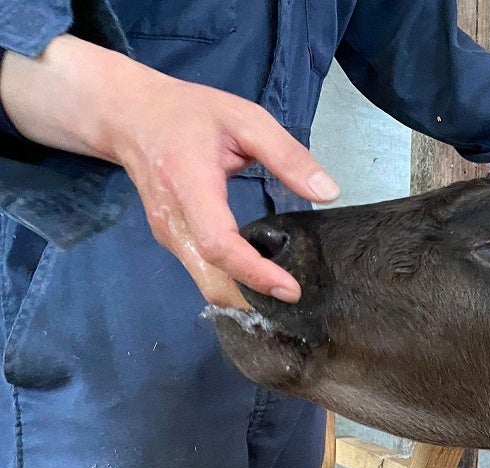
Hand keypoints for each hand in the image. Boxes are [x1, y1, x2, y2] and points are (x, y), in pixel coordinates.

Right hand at [0, 36, 339, 307]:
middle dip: (253, 299)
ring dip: (244, 296)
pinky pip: (203, 273)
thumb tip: (329, 192)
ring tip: (284, 293)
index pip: (218, 244)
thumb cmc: (188, 113)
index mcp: (188, 185)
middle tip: (296, 300)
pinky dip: (233, 283)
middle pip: (211, 279)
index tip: (290, 289)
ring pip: (207, 283)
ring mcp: (167, 235)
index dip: (254, 273)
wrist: (128, 115)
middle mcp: (172, 220)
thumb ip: (287, 155)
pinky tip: (262, 277)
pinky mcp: (171, 240)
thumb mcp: (244, 119)